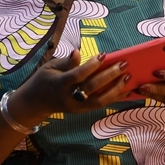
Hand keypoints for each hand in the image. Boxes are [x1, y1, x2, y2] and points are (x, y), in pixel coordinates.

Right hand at [15, 51, 130, 120]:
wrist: (35, 103)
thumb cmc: (44, 80)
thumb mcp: (50, 67)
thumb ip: (66, 62)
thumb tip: (78, 53)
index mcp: (59, 84)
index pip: (78, 76)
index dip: (91, 66)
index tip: (104, 55)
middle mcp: (69, 97)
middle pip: (92, 88)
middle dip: (109, 76)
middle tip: (124, 65)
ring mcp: (76, 107)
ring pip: (100, 101)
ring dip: (116, 89)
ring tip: (128, 77)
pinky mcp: (82, 111)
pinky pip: (101, 105)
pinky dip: (115, 98)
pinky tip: (126, 90)